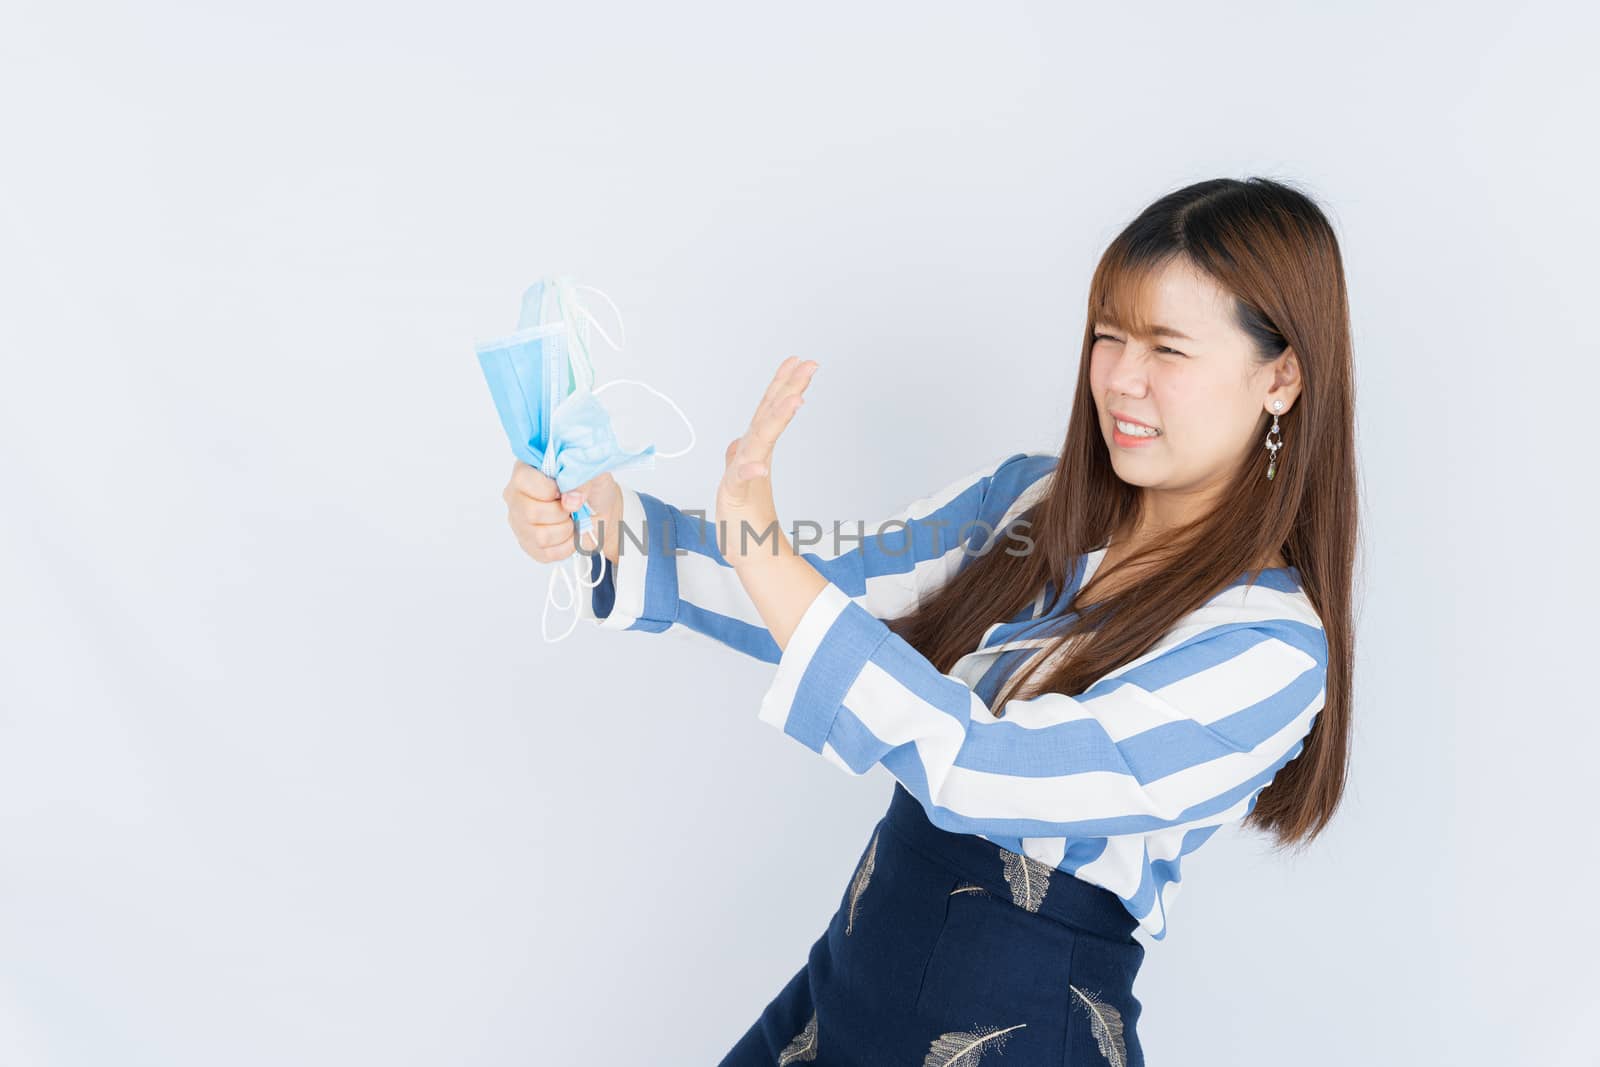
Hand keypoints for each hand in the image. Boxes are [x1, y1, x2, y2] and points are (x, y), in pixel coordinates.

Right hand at [503, 462, 624, 566]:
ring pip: (540, 536)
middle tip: (572, 508)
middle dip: (561, 513)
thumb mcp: (594, 474)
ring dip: (566, 530)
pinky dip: (567, 546)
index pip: (523, 480)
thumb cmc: (593, 490)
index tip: (566, 491)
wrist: (601, 512)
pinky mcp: (528, 545)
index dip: (549, 490)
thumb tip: (570, 499)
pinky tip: (570, 535)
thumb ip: (581, 479)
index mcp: (527, 470)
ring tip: (572, 521)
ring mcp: (519, 522)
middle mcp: (517, 496)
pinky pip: (547, 553)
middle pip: (531, 512)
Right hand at [716, 356, 817, 569]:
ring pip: (759, 439)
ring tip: (795, 400)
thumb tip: (741, 442)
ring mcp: (740, 473)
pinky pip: (740, 481)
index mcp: (756, 449)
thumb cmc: (747, 515)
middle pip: (767, 414)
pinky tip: (759, 466)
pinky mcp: (733, 495)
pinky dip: (749, 471)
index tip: (801, 361)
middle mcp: (749, 455)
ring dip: (775, 419)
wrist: (745, 547)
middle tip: (806, 364)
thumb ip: (744, 458)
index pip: (771, 409)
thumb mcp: (746, 480)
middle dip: (785, 388)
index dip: (783, 384)